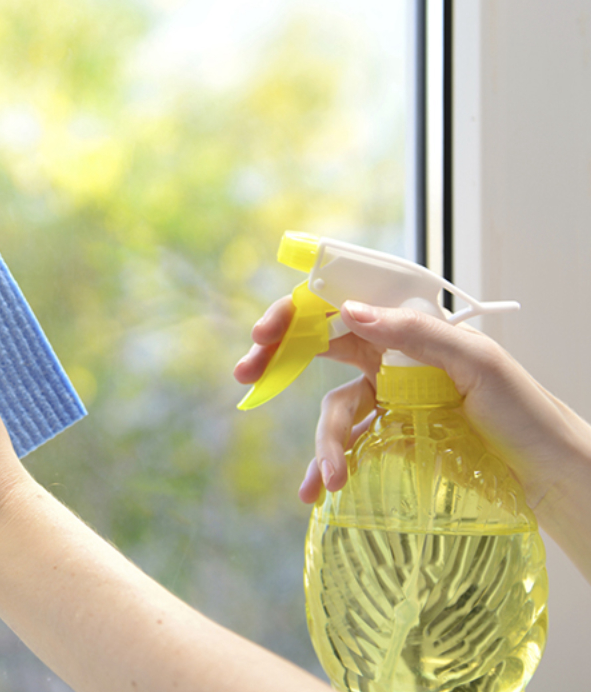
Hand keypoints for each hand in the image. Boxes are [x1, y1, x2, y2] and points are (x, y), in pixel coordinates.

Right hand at [234, 298, 588, 511]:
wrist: (550, 472)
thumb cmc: (525, 411)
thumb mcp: (478, 363)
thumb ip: (417, 334)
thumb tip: (351, 312)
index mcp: (410, 329)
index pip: (341, 306)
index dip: (297, 312)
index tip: (265, 333)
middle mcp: (393, 358)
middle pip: (320, 348)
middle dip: (279, 358)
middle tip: (246, 374)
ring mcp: (390, 400)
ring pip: (333, 411)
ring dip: (322, 444)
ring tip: (329, 483)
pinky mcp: (392, 438)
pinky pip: (347, 446)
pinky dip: (327, 466)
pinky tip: (318, 490)